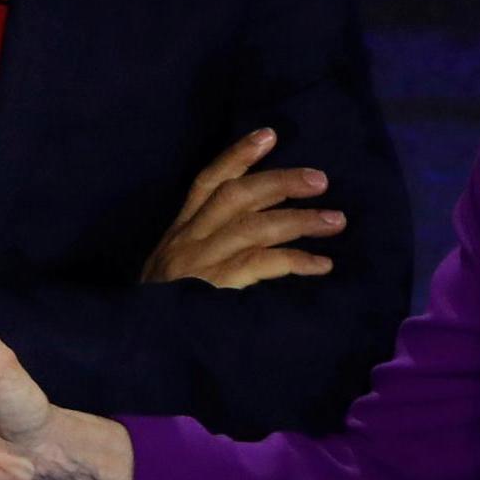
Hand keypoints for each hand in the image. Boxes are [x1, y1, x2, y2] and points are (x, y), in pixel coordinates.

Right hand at [141, 128, 344, 289]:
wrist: (143, 344)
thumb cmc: (166, 309)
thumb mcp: (174, 270)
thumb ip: (205, 247)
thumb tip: (259, 226)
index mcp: (179, 232)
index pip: (207, 183)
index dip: (237, 156)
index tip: (269, 135)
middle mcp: (188, 241)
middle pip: (235, 196)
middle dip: (280, 182)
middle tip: (320, 180)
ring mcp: (200, 263)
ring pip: (253, 227)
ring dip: (299, 220)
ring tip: (335, 220)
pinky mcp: (214, 288)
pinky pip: (260, 264)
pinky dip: (295, 260)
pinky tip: (322, 264)